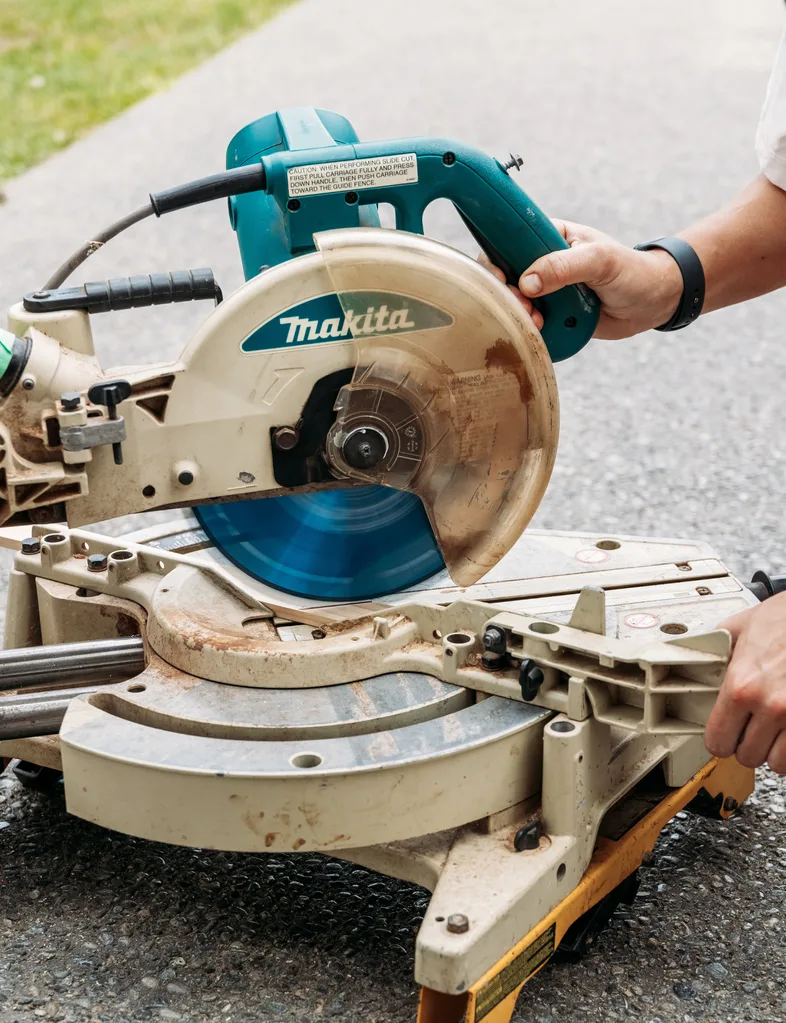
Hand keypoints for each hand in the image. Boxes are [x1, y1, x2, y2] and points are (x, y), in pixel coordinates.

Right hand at [481, 220, 684, 339]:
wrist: (653, 302)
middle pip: (505, 277)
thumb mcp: (599, 260)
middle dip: (508, 295)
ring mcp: (547, 290)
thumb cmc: (631, 271)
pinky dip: (531, 329)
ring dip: (520, 315)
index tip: (502, 280)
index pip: (508, 243)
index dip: (496, 261)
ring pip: (515, 303)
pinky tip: (540, 330)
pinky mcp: (553, 314)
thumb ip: (563, 266)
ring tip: (537, 321)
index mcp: (549, 237)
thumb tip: (526, 282)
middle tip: (526, 307)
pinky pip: (531, 322)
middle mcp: (543, 262)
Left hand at [705, 591, 785, 773]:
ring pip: (778, 763)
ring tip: (772, 732)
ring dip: (773, 750)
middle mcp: (770, 705)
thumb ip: (718, 652)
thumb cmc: (784, 618)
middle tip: (749, 730)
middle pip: (748, 756)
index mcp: (742, 685)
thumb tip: (699, 660)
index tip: (724, 735)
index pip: (718, 741)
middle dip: (747, 745)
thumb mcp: (739, 628)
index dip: (719, 740)